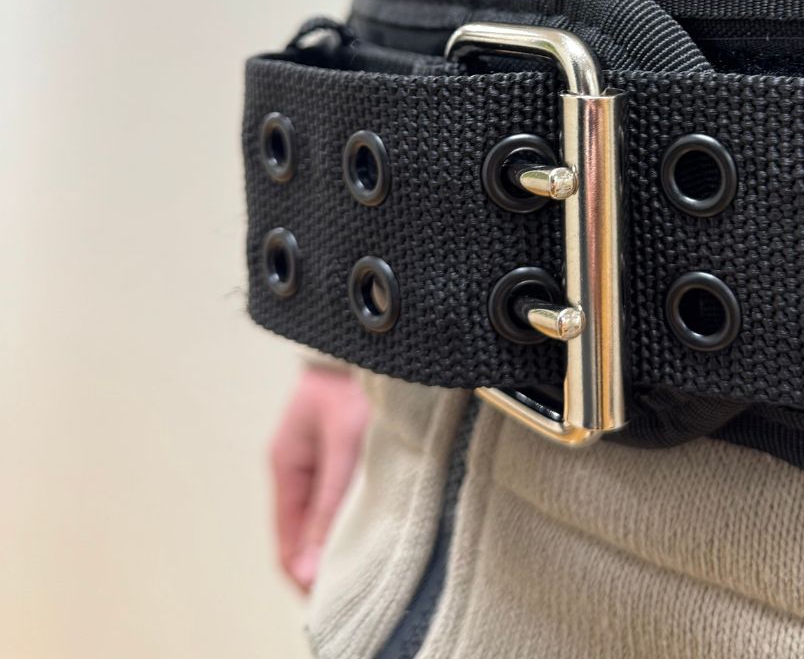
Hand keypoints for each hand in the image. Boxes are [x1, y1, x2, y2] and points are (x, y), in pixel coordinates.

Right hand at [270, 364, 369, 593]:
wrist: (376, 336)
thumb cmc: (354, 378)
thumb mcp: (344, 442)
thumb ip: (330, 502)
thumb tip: (312, 568)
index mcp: (287, 465)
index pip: (288, 542)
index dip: (305, 576)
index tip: (331, 600)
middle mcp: (302, 467)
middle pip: (309, 534)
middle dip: (328, 563)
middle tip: (359, 589)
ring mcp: (325, 460)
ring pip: (331, 517)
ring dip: (346, 539)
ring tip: (374, 563)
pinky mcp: (350, 453)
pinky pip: (349, 497)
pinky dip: (361, 516)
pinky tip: (383, 526)